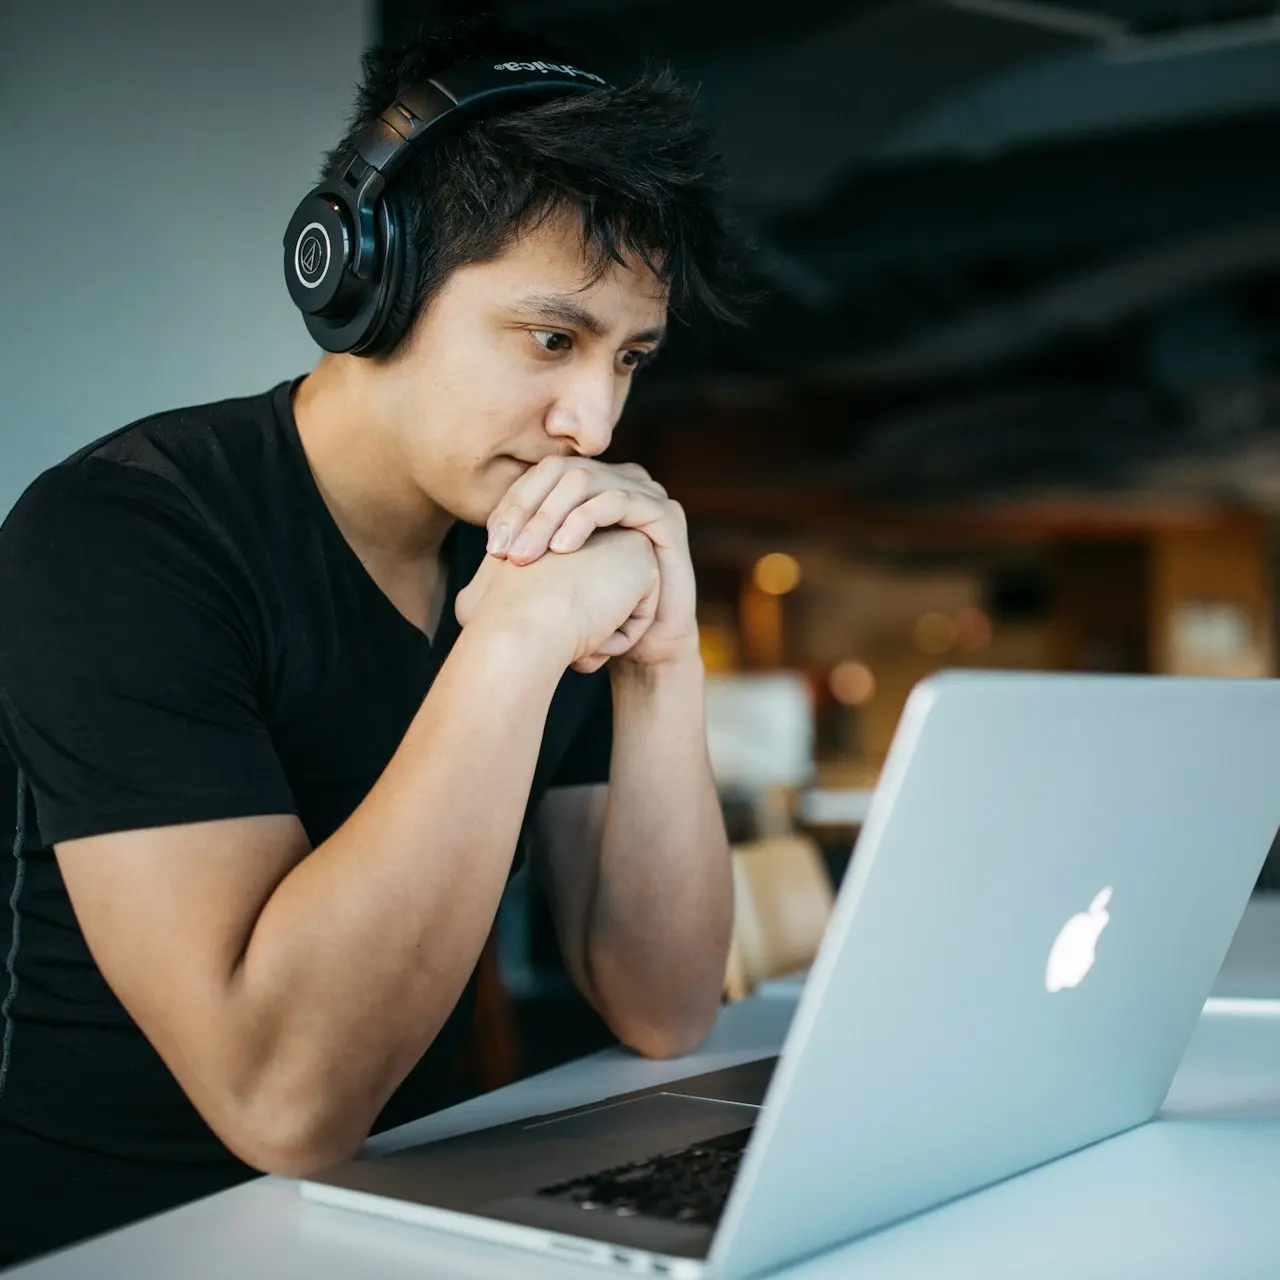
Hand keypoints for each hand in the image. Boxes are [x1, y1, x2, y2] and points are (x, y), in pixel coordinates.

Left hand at [486, 459, 697, 668]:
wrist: (644, 647)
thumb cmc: (595, 614)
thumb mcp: (551, 578)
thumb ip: (524, 551)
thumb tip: (485, 547)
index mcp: (591, 488)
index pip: (541, 476)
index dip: (513, 504)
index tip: (492, 545)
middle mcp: (618, 481)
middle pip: (560, 472)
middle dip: (526, 510)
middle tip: (503, 551)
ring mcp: (645, 493)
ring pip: (585, 481)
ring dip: (548, 517)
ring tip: (526, 555)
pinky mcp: (666, 514)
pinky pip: (618, 500)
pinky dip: (584, 520)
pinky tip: (562, 549)